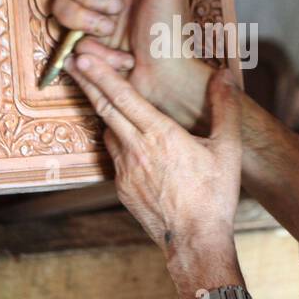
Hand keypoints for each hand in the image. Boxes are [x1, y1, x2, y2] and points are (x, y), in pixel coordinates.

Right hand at [51, 0, 210, 127]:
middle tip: (115, 13)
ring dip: (86, 23)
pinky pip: (65, 41)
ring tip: (111, 36)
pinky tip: (113, 58)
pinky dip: (91, 52)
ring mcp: (90, 23)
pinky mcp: (83, 48)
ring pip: (61, 8)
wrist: (164, 81)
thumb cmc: (171, 36)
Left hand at [67, 53, 242, 298]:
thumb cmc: (214, 195)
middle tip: (71, 61)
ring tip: (96, 93)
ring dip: (102, 111)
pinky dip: (115, 139)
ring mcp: (125, 170)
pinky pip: (115, 156)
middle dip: (87, 82)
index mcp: (160, 135)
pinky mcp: (122, 188)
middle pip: (105, 108)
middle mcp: (136, 149)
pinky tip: (122, 136)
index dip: (101, 74)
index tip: (82, 57)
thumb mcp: (227, 148)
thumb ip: (225, 108)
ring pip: (108, 132)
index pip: (124, 97)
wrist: (196, 241)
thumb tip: (225, 76)